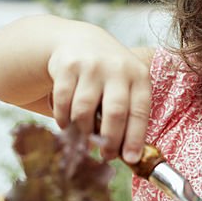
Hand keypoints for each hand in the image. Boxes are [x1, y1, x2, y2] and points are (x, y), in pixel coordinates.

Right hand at [47, 30, 150, 163]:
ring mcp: (91, 65)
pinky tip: (67, 124)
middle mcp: (117, 68)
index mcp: (138, 75)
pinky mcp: (66, 66)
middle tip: (105, 156)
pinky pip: (63, 102)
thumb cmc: (109, 75)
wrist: (80, 41)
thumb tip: (128, 155)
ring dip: (83, 131)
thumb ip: (129, 114)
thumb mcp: (127, 85)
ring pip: (85, 110)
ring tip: (85, 138)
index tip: (130, 159)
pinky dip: (63, 119)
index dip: (134, 138)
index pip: (139, 111)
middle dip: (109, 141)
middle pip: (114, 113)